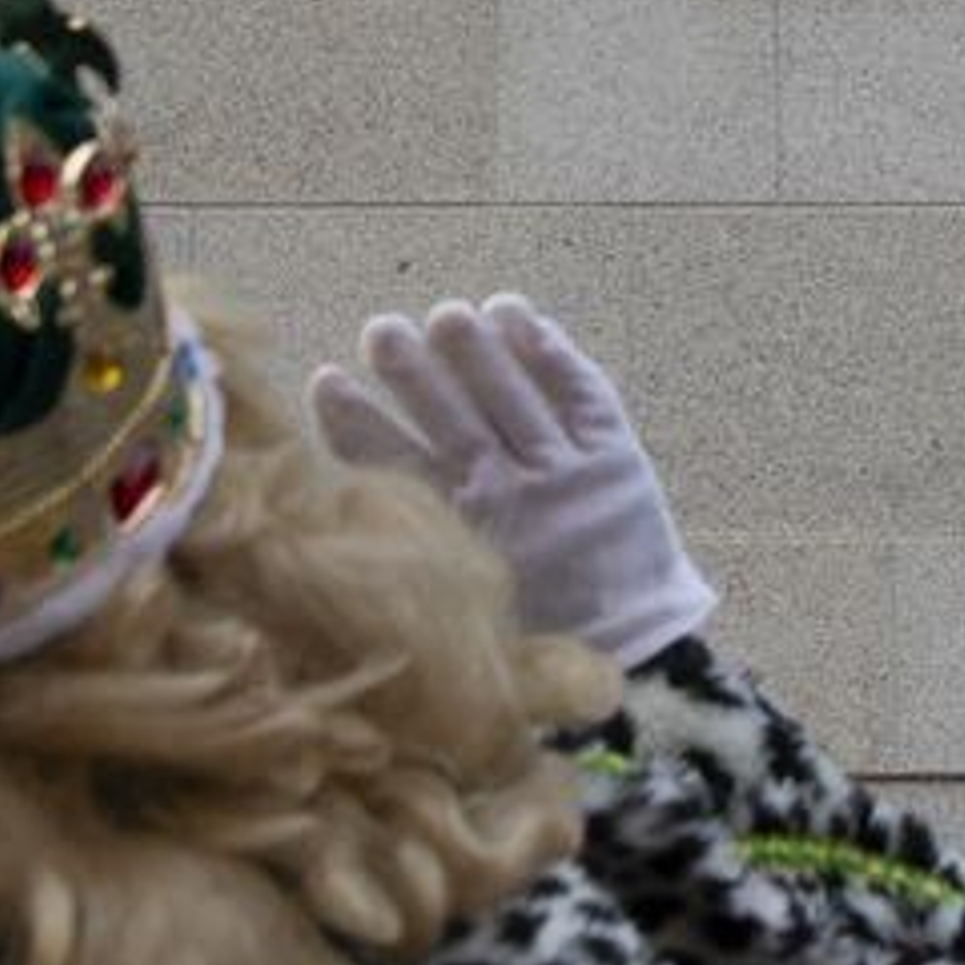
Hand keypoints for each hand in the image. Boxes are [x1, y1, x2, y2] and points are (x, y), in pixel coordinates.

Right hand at [307, 293, 716, 669]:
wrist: (640, 651)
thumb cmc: (539, 631)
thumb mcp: (464, 611)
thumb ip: (415, 559)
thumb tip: (336, 527)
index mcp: (463, 538)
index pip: (395, 467)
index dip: (355, 422)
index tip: (324, 379)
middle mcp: (511, 496)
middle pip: (453, 419)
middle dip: (413, 370)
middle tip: (382, 329)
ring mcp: (565, 472)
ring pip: (511, 396)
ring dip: (475, 349)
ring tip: (445, 313)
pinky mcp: (614, 456)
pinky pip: (579, 390)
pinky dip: (548, 350)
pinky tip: (514, 312)